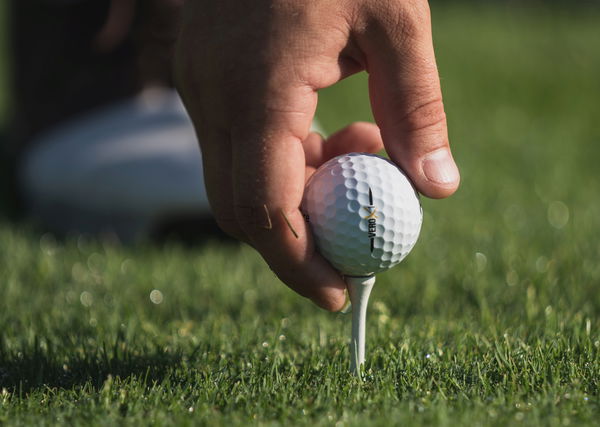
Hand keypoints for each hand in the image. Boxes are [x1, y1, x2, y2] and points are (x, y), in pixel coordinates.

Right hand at [175, 0, 459, 310]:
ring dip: (296, 196)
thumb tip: (438, 188)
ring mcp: (200, 88)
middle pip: (240, 211)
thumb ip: (418, 108)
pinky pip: (237, 148)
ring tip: (359, 154)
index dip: (300, 265)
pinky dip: (281, 163)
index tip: (343, 294)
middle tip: (352, 254)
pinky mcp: (204, 80)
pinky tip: (329, 128)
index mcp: (258, 88)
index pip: (264, 210)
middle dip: (295, 247)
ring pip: (236, 182)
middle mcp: (214, 96)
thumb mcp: (397, 18)